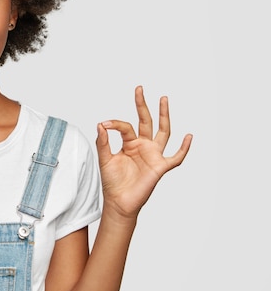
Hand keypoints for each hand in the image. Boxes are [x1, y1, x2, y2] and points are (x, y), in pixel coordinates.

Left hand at [96, 86, 191, 219]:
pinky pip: (176, 157)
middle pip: (146, 121)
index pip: (126, 126)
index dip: (115, 123)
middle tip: (139, 88)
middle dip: (143, 105)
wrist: (119, 201)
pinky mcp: (160, 167)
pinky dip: (184, 148)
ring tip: (163, 99)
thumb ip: (103, 142)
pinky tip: (189, 136)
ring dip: (164, 116)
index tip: (104, 124)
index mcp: (129, 143)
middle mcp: (143, 146)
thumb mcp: (105, 159)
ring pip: (163, 132)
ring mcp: (153, 155)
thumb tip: (101, 124)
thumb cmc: (112, 181)